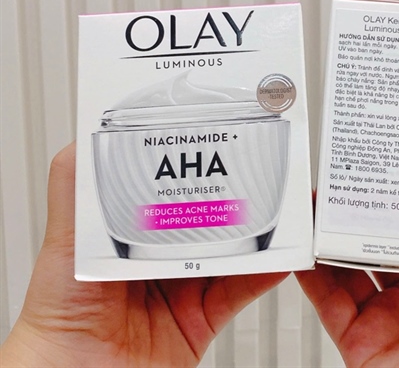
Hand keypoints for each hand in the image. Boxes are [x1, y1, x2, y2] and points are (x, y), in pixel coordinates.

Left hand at [1, 143, 287, 366]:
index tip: (212, 146)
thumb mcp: (65, 241)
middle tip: (252, 171)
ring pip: (228, 252)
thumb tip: (85, 143)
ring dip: (253, 232)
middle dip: (229, 196)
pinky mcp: (201, 319)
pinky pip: (240, 292)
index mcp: (130, 233)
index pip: (168, 192)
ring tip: (273, 206)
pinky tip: (277, 256)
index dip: (191, 170)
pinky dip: (263, 274)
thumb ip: (74, 191)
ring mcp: (183, 287)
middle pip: (204, 219)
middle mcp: (159, 258)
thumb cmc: (59, 315)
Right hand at [297, 178, 398, 367]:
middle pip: (381, 242)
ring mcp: (386, 317)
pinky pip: (327, 302)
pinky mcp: (359, 340)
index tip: (396, 169)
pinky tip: (305, 251)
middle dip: (365, 212)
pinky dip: (310, 276)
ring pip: (349, 266)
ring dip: (331, 236)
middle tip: (351, 180)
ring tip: (320, 205)